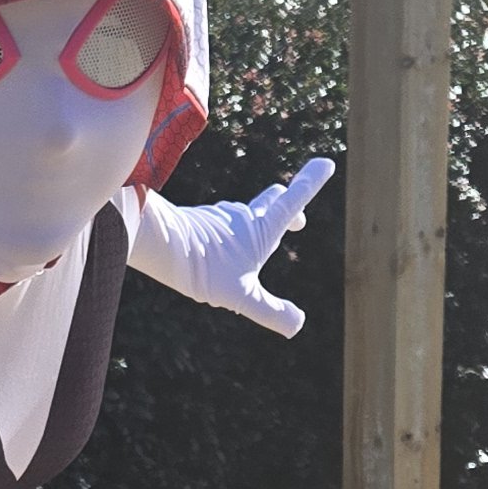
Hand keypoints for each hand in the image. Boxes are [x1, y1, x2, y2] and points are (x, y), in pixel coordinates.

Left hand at [176, 156, 335, 329]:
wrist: (162, 245)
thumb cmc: (205, 269)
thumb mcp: (242, 297)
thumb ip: (270, 311)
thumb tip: (296, 325)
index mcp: (263, 229)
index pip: (294, 200)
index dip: (311, 182)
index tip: (325, 164)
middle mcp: (243, 217)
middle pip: (271, 200)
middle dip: (287, 205)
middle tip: (298, 222)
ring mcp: (220, 217)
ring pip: (241, 215)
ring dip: (250, 226)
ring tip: (243, 255)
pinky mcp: (199, 221)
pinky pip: (217, 226)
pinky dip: (224, 236)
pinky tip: (211, 254)